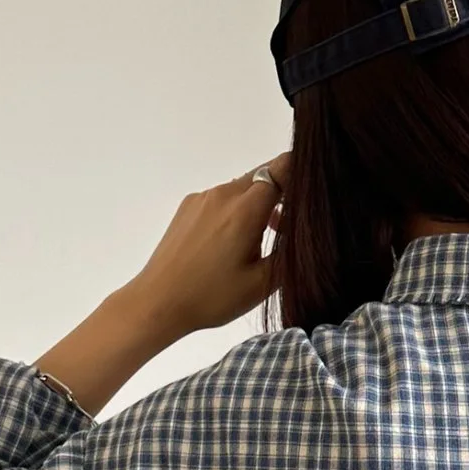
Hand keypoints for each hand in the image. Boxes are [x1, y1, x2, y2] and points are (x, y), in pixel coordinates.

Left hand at [121, 152, 290, 340]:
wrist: (160, 301)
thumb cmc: (211, 297)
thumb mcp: (262, 283)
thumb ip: (289, 253)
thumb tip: (305, 235)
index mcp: (246, 209)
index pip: (283, 168)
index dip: (301, 175)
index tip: (309, 198)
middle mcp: (224, 193)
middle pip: (264, 176)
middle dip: (282, 195)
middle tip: (287, 230)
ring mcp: (204, 197)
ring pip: (243, 187)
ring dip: (258, 205)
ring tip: (260, 242)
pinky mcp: (189, 206)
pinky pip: (222, 198)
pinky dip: (236, 211)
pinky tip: (232, 243)